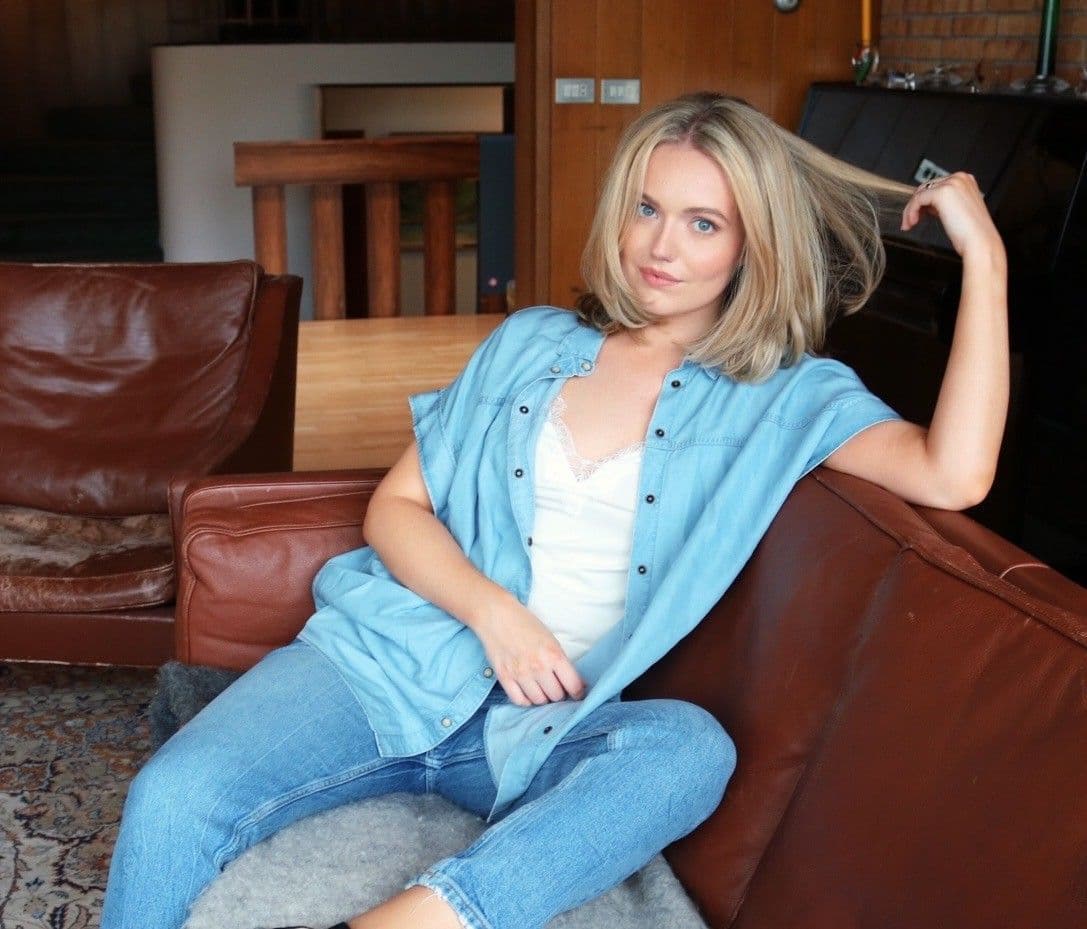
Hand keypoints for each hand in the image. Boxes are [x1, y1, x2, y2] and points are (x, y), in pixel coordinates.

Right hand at [471, 594, 585, 706]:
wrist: (497, 615)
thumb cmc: (526, 624)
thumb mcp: (551, 639)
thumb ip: (560, 661)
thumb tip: (571, 682)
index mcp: (554, 654)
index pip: (573, 686)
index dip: (578, 693)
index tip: (577, 693)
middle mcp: (538, 666)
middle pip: (556, 696)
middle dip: (559, 693)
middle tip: (556, 687)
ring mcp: (520, 673)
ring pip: (539, 701)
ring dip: (543, 697)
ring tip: (542, 689)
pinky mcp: (504, 677)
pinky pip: (519, 700)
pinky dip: (526, 700)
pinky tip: (528, 693)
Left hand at [902, 172, 1004, 264]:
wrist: (979, 241)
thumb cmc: (971, 233)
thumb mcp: (958, 212)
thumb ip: (945, 205)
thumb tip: (929, 207)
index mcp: (965, 181)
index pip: (936, 186)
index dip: (924, 202)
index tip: (918, 215)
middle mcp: (960, 178)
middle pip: (926, 188)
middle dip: (916, 206)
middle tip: (911, 221)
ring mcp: (952, 183)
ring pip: (920, 193)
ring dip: (911, 210)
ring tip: (910, 224)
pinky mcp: (942, 193)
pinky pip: (918, 199)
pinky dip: (911, 212)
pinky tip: (912, 223)